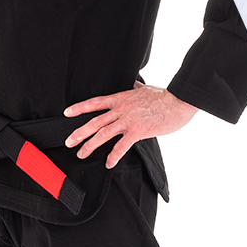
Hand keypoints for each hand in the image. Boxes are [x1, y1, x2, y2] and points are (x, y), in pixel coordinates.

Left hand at [63, 82, 197, 168]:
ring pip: (103, 133)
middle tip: (68, 141)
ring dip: (90, 145)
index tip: (67, 113)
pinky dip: (113, 156)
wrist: (179, 101)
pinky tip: (108, 163)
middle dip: (79, 132)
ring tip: (81, 154)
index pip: (96, 103)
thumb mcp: (146, 88)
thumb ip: (136, 88)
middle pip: (95, 121)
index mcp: (122, 98)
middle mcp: (122, 109)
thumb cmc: (165, 96)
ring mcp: (129, 120)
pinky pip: (122, 146)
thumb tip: (133, 83)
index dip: (80, 108)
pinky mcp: (139, 131)